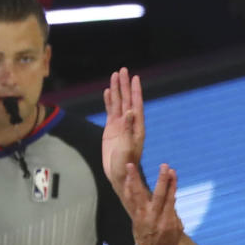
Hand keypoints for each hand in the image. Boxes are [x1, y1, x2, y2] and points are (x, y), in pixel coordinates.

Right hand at [102, 67, 144, 201]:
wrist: (118, 174)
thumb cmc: (125, 164)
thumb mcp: (127, 147)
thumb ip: (128, 129)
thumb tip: (130, 111)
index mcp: (136, 127)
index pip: (136, 105)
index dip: (135, 91)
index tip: (135, 77)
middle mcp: (129, 124)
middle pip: (127, 100)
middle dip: (125, 85)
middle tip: (123, 70)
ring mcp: (120, 126)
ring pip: (118, 103)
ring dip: (117, 90)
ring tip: (115, 75)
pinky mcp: (111, 129)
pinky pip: (110, 111)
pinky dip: (109, 101)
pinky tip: (108, 92)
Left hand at [126, 162, 183, 244]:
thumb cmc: (168, 242)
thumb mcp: (178, 230)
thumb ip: (175, 213)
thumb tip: (172, 198)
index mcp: (167, 221)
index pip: (170, 199)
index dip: (172, 185)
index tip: (173, 172)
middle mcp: (154, 217)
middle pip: (158, 195)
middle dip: (161, 180)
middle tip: (164, 165)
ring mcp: (142, 216)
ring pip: (138, 195)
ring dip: (134, 179)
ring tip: (130, 165)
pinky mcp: (134, 216)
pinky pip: (130, 200)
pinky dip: (128, 188)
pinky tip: (127, 177)